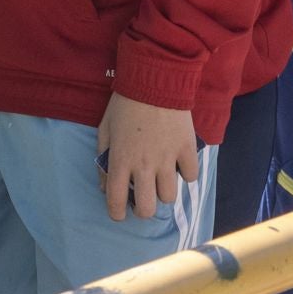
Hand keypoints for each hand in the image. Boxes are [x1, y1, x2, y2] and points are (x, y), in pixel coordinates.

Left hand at [96, 94, 200, 221]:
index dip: (116, 213)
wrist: (155, 79)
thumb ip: (102, 158)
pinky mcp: (187, 149)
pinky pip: (190, 176)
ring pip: (169, 197)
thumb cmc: (125, 103)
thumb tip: (103, 185)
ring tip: (160, 179)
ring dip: (163, 191)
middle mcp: (143, 165)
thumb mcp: (104, 129)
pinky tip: (178, 163)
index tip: (119, 213)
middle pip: (147, 208)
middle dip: (143, 209)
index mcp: (120, 160)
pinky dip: (184, 174)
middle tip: (143, 199)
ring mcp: (167, 159)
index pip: (116, 200)